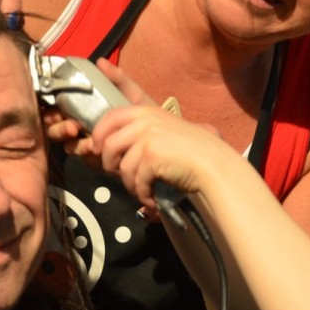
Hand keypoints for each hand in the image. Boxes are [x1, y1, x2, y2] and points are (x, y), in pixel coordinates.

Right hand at [41, 57, 157, 156]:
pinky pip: (84, 159)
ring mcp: (88, 145)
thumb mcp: (132, 93)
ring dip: (74, 143)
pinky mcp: (97, 160)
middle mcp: (82, 127)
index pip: (59, 109)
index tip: (56, 110)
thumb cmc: (144, 112)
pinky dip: (88, 154)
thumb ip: (117, 78)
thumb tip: (100, 61)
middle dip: (59, 129)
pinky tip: (95, 149)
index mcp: (85, 109)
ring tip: (87, 140)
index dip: (52, 110)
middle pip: (56, 129)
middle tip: (72, 127)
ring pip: (68, 146)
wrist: (161, 135)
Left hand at [92, 104, 227, 208]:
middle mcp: (145, 120)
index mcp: (146, 111)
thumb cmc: (192, 152)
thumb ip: (141, 133)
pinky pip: (135, 181)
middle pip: (108, 145)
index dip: (98, 134)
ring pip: (122, 167)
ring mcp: (147, 137)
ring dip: (130, 185)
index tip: (97, 149)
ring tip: (143, 191)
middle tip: (123, 177)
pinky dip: (142, 194)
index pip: (110, 116)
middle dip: (110, 166)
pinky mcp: (151, 156)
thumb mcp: (165, 131)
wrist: (213, 164)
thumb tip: (107, 149)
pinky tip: (152, 198)